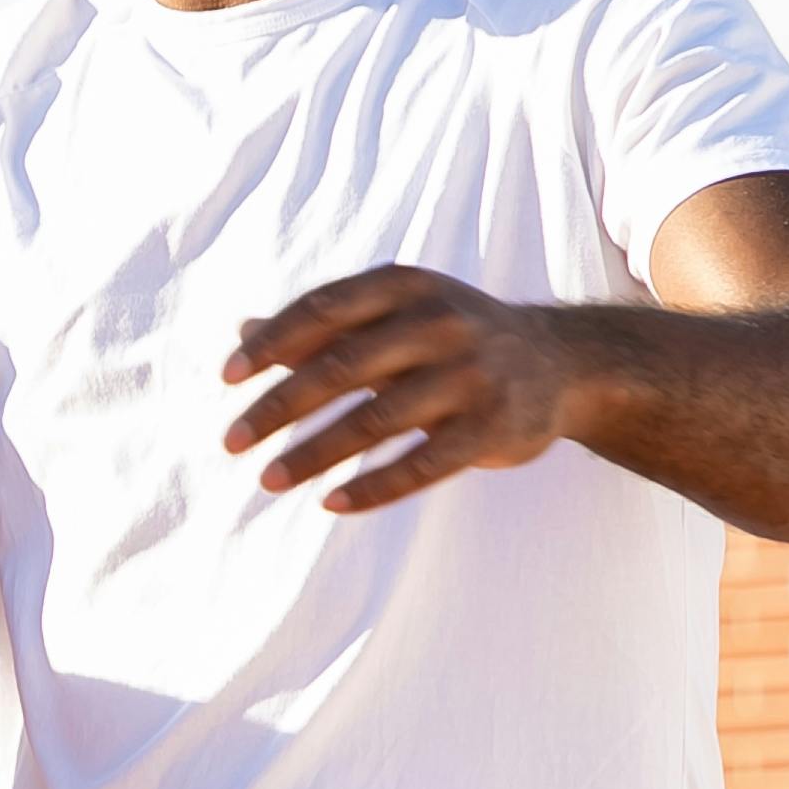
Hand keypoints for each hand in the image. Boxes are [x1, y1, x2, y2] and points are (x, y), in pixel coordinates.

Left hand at [220, 266, 574, 512]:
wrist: (561, 363)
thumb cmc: (454, 335)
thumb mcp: (397, 311)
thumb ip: (324, 324)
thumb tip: (242, 332)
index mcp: (407, 286)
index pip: (322, 310)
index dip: (271, 344)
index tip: (227, 378)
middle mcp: (439, 323)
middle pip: (340, 367)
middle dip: (278, 407)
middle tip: (232, 441)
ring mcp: (470, 376)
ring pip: (375, 421)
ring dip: (314, 454)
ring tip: (269, 480)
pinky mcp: (493, 427)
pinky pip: (421, 465)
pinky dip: (373, 487)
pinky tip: (331, 502)